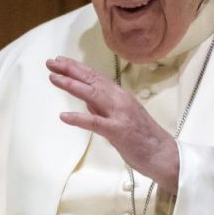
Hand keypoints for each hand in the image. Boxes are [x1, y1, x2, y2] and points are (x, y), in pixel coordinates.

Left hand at [48, 58, 179, 192]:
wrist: (163, 154)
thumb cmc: (142, 138)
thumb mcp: (121, 117)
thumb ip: (103, 107)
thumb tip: (85, 99)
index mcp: (121, 95)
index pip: (96, 77)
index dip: (77, 68)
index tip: (60, 61)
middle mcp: (120, 99)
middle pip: (92, 80)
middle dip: (70, 70)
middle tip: (51, 62)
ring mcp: (119, 114)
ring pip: (92, 95)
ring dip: (71, 85)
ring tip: (53, 78)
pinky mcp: (118, 131)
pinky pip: (95, 123)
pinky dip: (79, 118)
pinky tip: (64, 116)